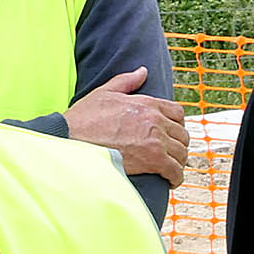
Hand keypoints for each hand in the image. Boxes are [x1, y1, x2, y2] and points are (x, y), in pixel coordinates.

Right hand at [64, 69, 186, 184]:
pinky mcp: (152, 160)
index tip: (171, 133)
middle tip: (171, 154)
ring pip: (181, 153)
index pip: (178, 112)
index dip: (177, 124)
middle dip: (178, 144)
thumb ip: (126, 82)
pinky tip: (170, 181)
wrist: (72, 140)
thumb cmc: (84, 119)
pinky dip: (175, 177)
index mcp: (147, 104)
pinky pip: (174, 170)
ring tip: (170, 168)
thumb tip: (143, 71)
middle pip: (182, 134)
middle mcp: (156, 121)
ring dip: (178, 162)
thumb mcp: (105, 93)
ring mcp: (156, 140)